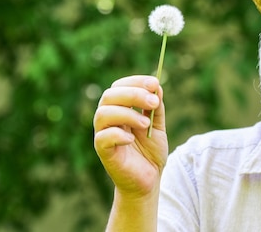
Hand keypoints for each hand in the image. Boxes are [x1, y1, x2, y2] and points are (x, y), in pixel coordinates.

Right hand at [93, 75, 168, 197]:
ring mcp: (103, 134)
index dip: (136, 81)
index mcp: (120, 108)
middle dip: (133, 94)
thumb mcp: (157, 125)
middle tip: (154, 102)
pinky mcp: (103, 151)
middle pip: (109, 96)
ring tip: (147, 124)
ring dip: (128, 114)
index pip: (119, 86)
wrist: (149, 179)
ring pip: (103, 114)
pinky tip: (132, 139)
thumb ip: (156, 107)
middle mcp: (108, 118)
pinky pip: (102, 138)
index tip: (154, 83)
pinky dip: (118, 134)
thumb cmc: (150, 151)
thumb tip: (157, 86)